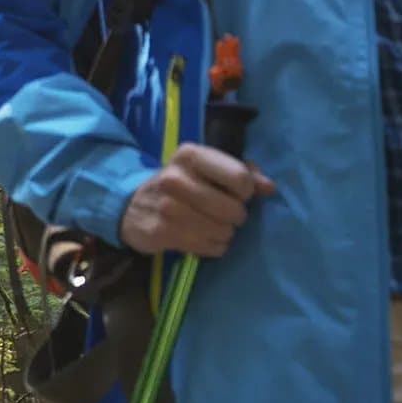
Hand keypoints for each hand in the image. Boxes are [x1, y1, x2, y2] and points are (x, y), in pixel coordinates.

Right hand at [119, 143, 274, 257]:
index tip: (236, 193)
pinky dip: (213, 247)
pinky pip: (209, 247)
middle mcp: (175, 178)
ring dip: (224, 233)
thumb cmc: (181, 184)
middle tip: (224, 214)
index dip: (245, 191)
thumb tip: (269, 188)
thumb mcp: (206, 168)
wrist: (132, 204)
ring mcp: (166, 206)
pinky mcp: (161, 232)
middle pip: (234, 209)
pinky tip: (202, 239)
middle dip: (235, 216)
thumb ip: (241, 172)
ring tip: (212, 227)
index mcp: (190, 155)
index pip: (240, 178)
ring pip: (223, 231)